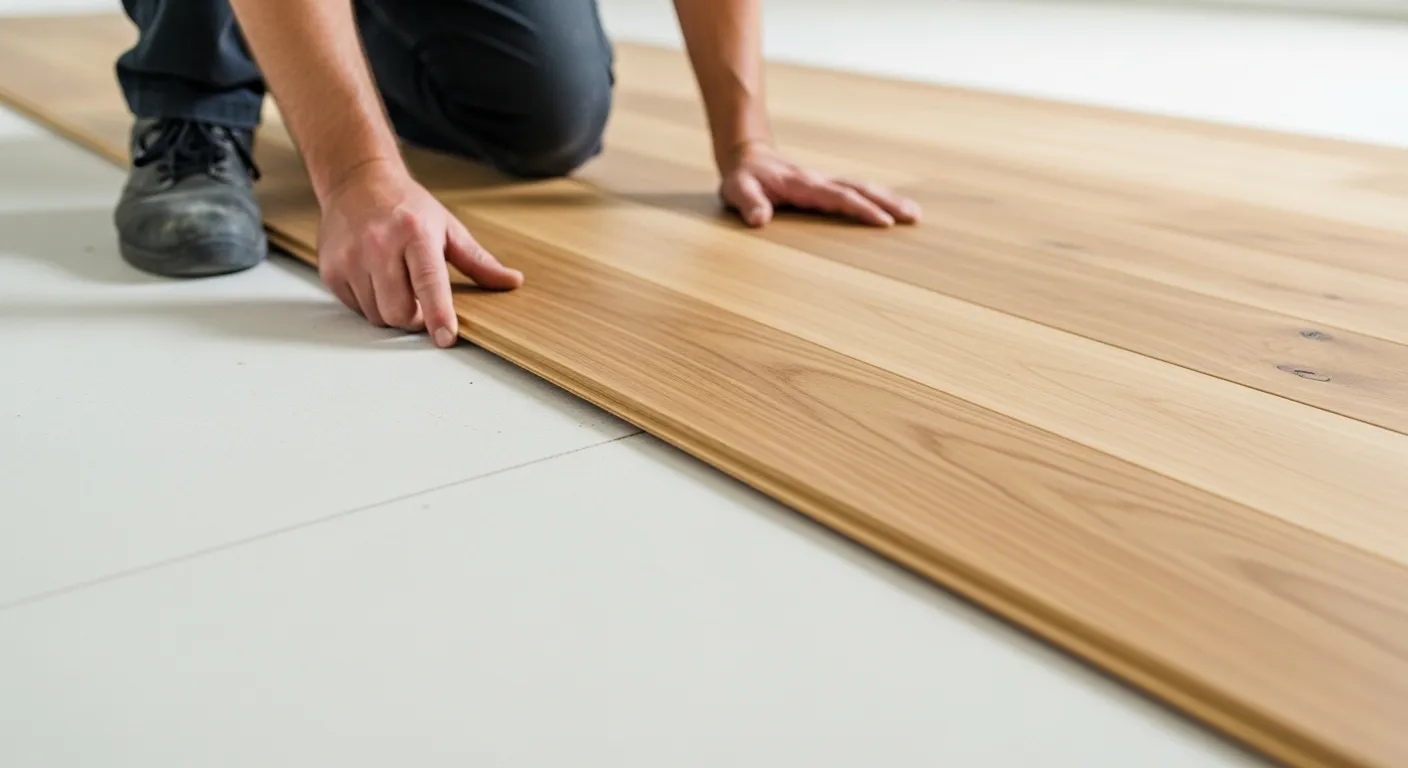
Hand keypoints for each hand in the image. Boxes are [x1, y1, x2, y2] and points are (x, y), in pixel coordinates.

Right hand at [316, 161, 523, 346]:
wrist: (357, 182)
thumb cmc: (407, 207)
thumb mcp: (448, 228)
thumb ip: (478, 261)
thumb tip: (512, 281)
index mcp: (414, 233)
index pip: (429, 282)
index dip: (438, 314)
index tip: (446, 337)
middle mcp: (379, 245)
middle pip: (399, 311)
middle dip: (415, 319)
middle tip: (422, 303)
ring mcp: (350, 258)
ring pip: (377, 315)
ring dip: (392, 311)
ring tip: (396, 283)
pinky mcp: (330, 269)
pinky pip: (356, 308)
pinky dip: (370, 303)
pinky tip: (375, 278)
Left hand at [719, 141, 920, 227]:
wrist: (747, 158)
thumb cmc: (743, 179)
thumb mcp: (737, 190)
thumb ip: (749, 203)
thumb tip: (759, 220)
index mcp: (803, 184)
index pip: (838, 197)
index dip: (861, 209)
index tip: (883, 222)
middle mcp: (820, 181)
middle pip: (860, 189)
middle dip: (888, 202)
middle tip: (914, 216)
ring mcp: (826, 183)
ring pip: (863, 188)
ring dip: (889, 200)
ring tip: (914, 214)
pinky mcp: (827, 187)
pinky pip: (857, 192)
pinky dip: (878, 199)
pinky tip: (894, 209)